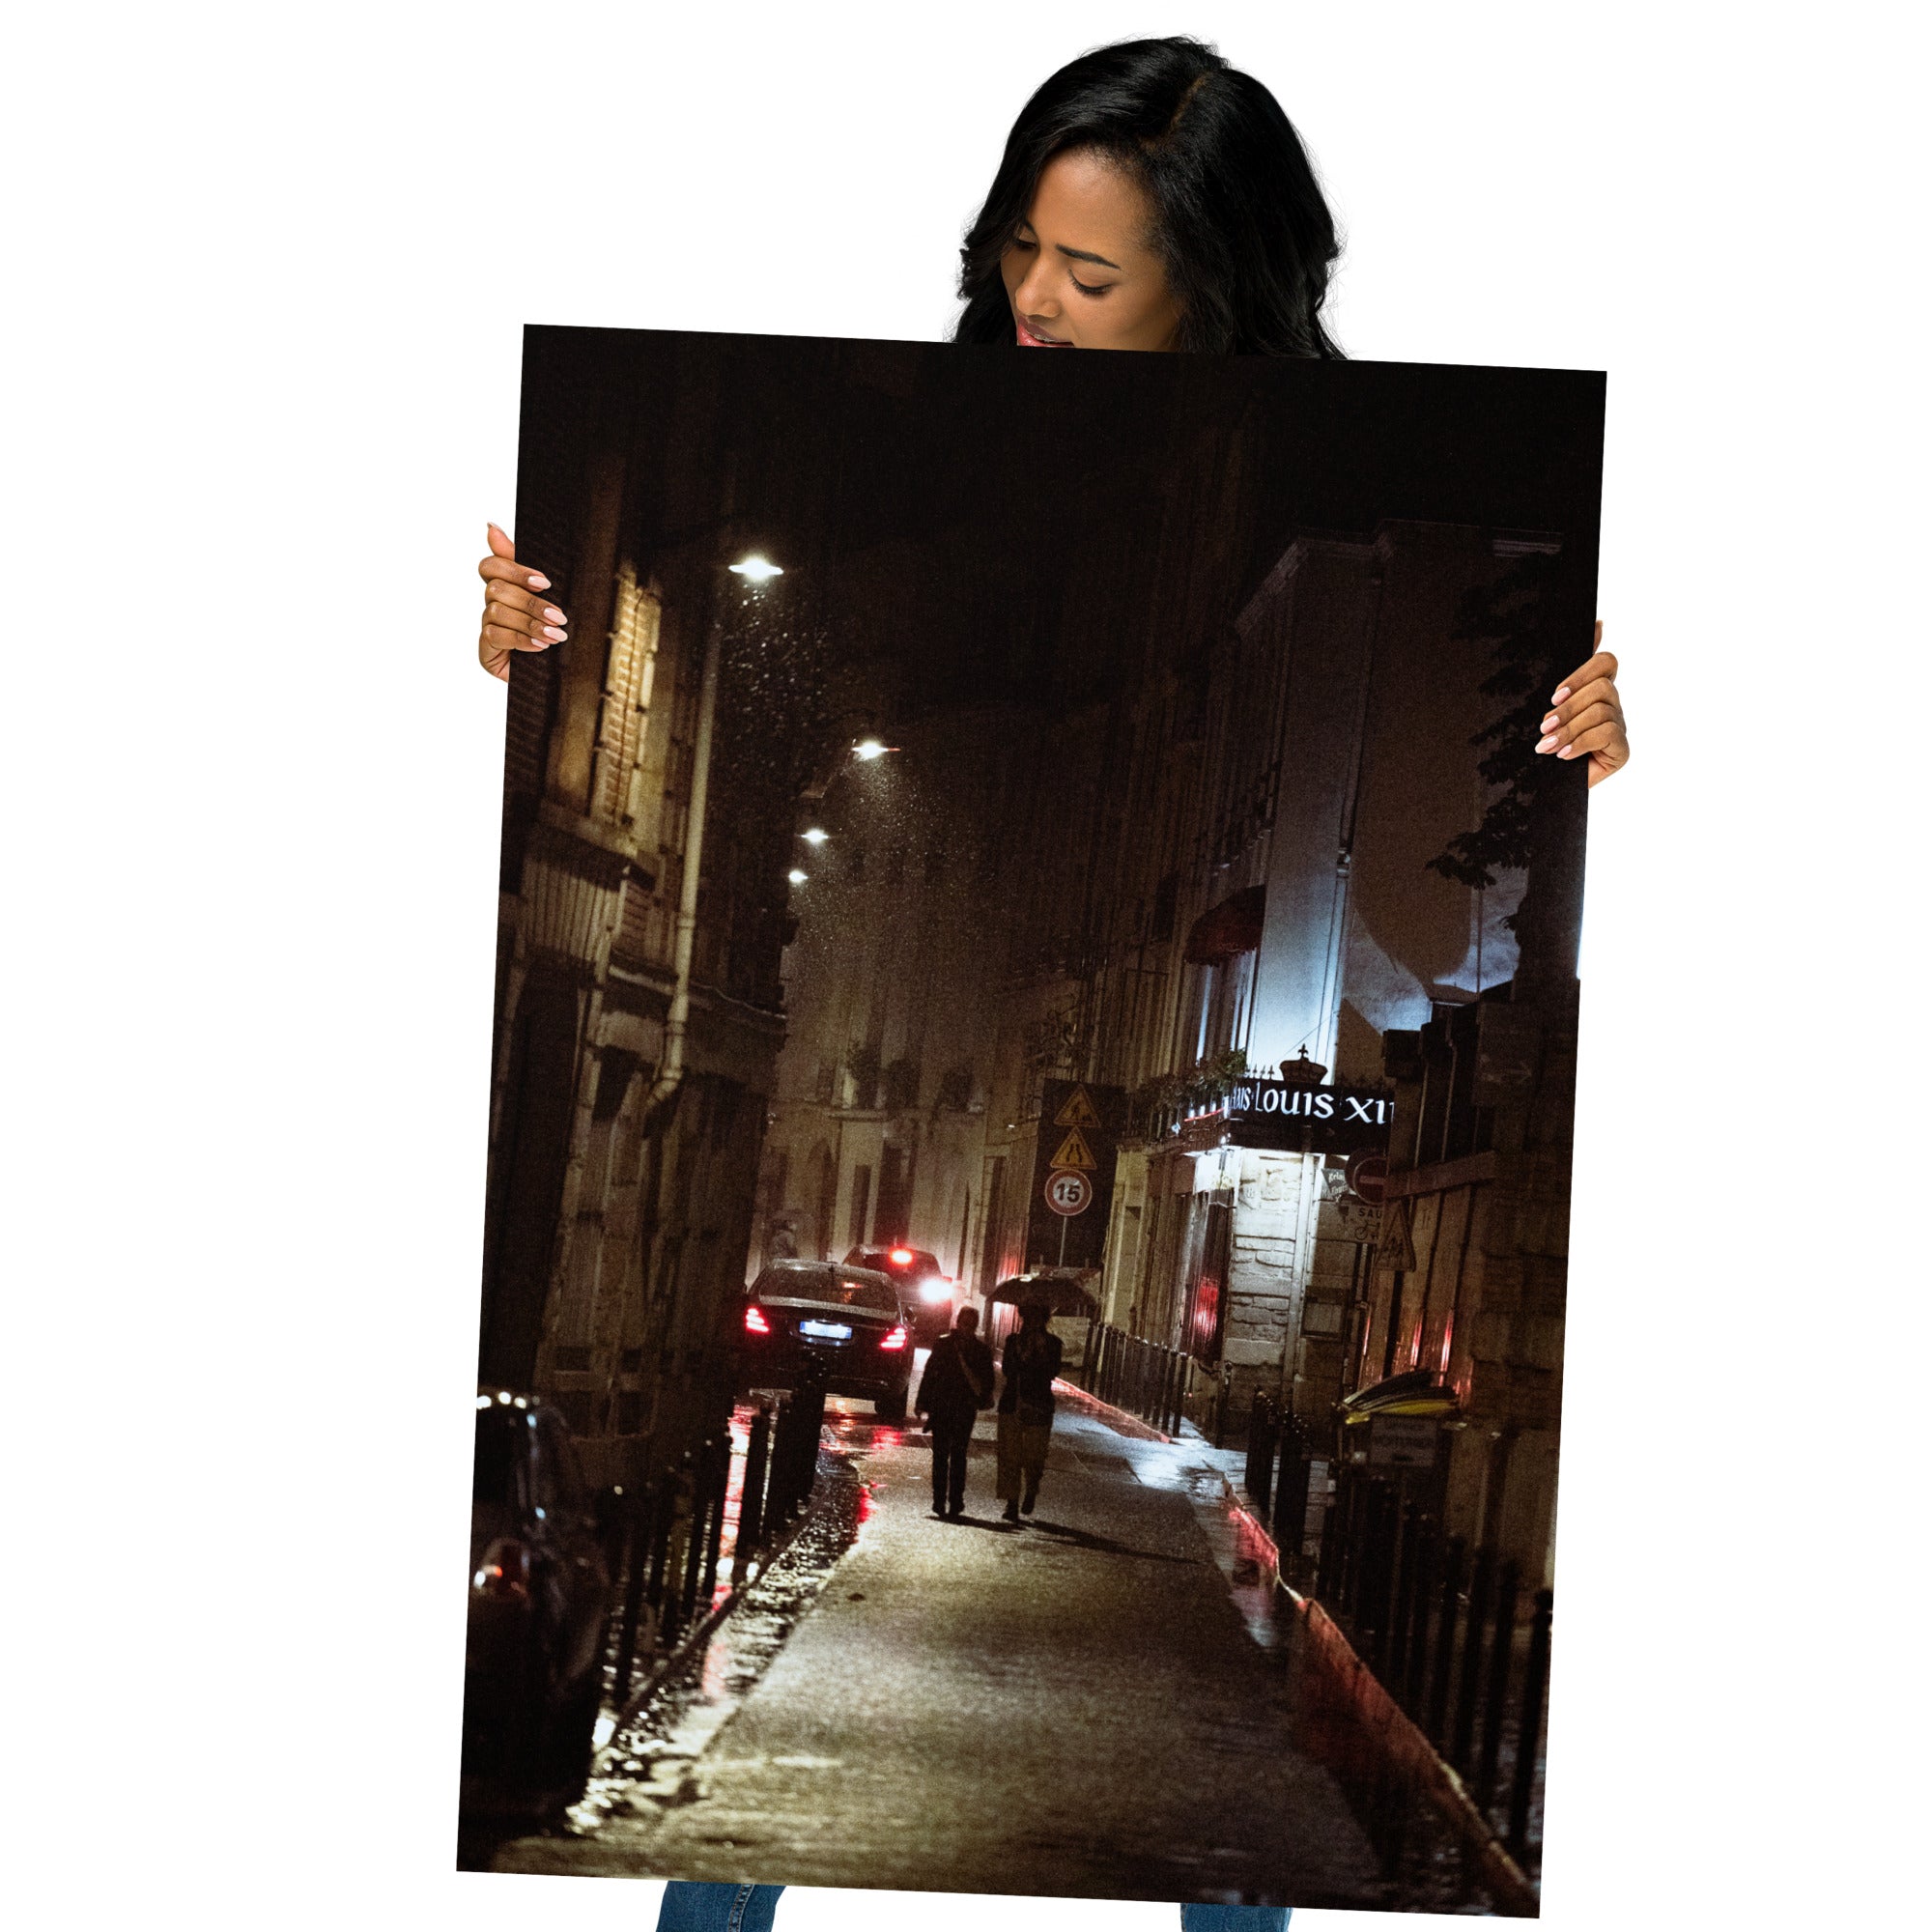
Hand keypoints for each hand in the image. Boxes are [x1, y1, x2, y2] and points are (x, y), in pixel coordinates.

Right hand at [477, 523, 567, 681]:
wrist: (555, 676)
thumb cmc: (552, 634)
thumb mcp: (548, 598)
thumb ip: (526, 567)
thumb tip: (490, 526)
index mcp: (505, 588)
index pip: (490, 566)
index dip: (513, 569)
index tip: (544, 582)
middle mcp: (492, 605)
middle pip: (496, 588)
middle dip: (531, 602)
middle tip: (559, 616)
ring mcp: (487, 627)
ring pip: (497, 611)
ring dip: (530, 623)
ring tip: (556, 635)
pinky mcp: (486, 650)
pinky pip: (496, 635)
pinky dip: (522, 639)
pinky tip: (540, 646)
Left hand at [1536, 621, 1628, 786]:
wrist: (1541, 786)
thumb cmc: (1544, 743)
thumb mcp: (1548, 707)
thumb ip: (1567, 673)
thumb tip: (1598, 624)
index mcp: (1594, 690)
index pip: (1606, 662)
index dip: (1583, 672)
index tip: (1555, 695)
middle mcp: (1611, 705)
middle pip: (1603, 686)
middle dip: (1569, 707)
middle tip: (1544, 726)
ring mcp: (1619, 727)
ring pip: (1602, 710)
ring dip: (1569, 728)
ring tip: (1547, 746)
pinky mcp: (1622, 750)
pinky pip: (1607, 733)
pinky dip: (1581, 743)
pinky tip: (1564, 755)